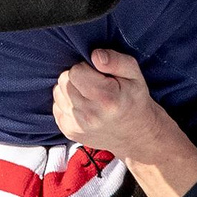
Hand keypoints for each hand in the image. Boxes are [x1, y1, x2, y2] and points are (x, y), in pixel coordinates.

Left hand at [53, 49, 196, 196]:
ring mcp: (77, 125)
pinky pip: (57, 106)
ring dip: (71, 89)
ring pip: (58, 92)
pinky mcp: (69, 131)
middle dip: (77, 77)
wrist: (140, 139)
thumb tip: (95, 56)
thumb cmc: (138, 102)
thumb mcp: (136, 77)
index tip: (101, 74)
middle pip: (63, 81)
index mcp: (105, 99)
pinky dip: (66, 102)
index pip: (74, 71)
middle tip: (98, 84)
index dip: (86, 68)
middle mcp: (88, 114)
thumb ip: (117, 62)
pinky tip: (86, 106)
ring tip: (93, 95)